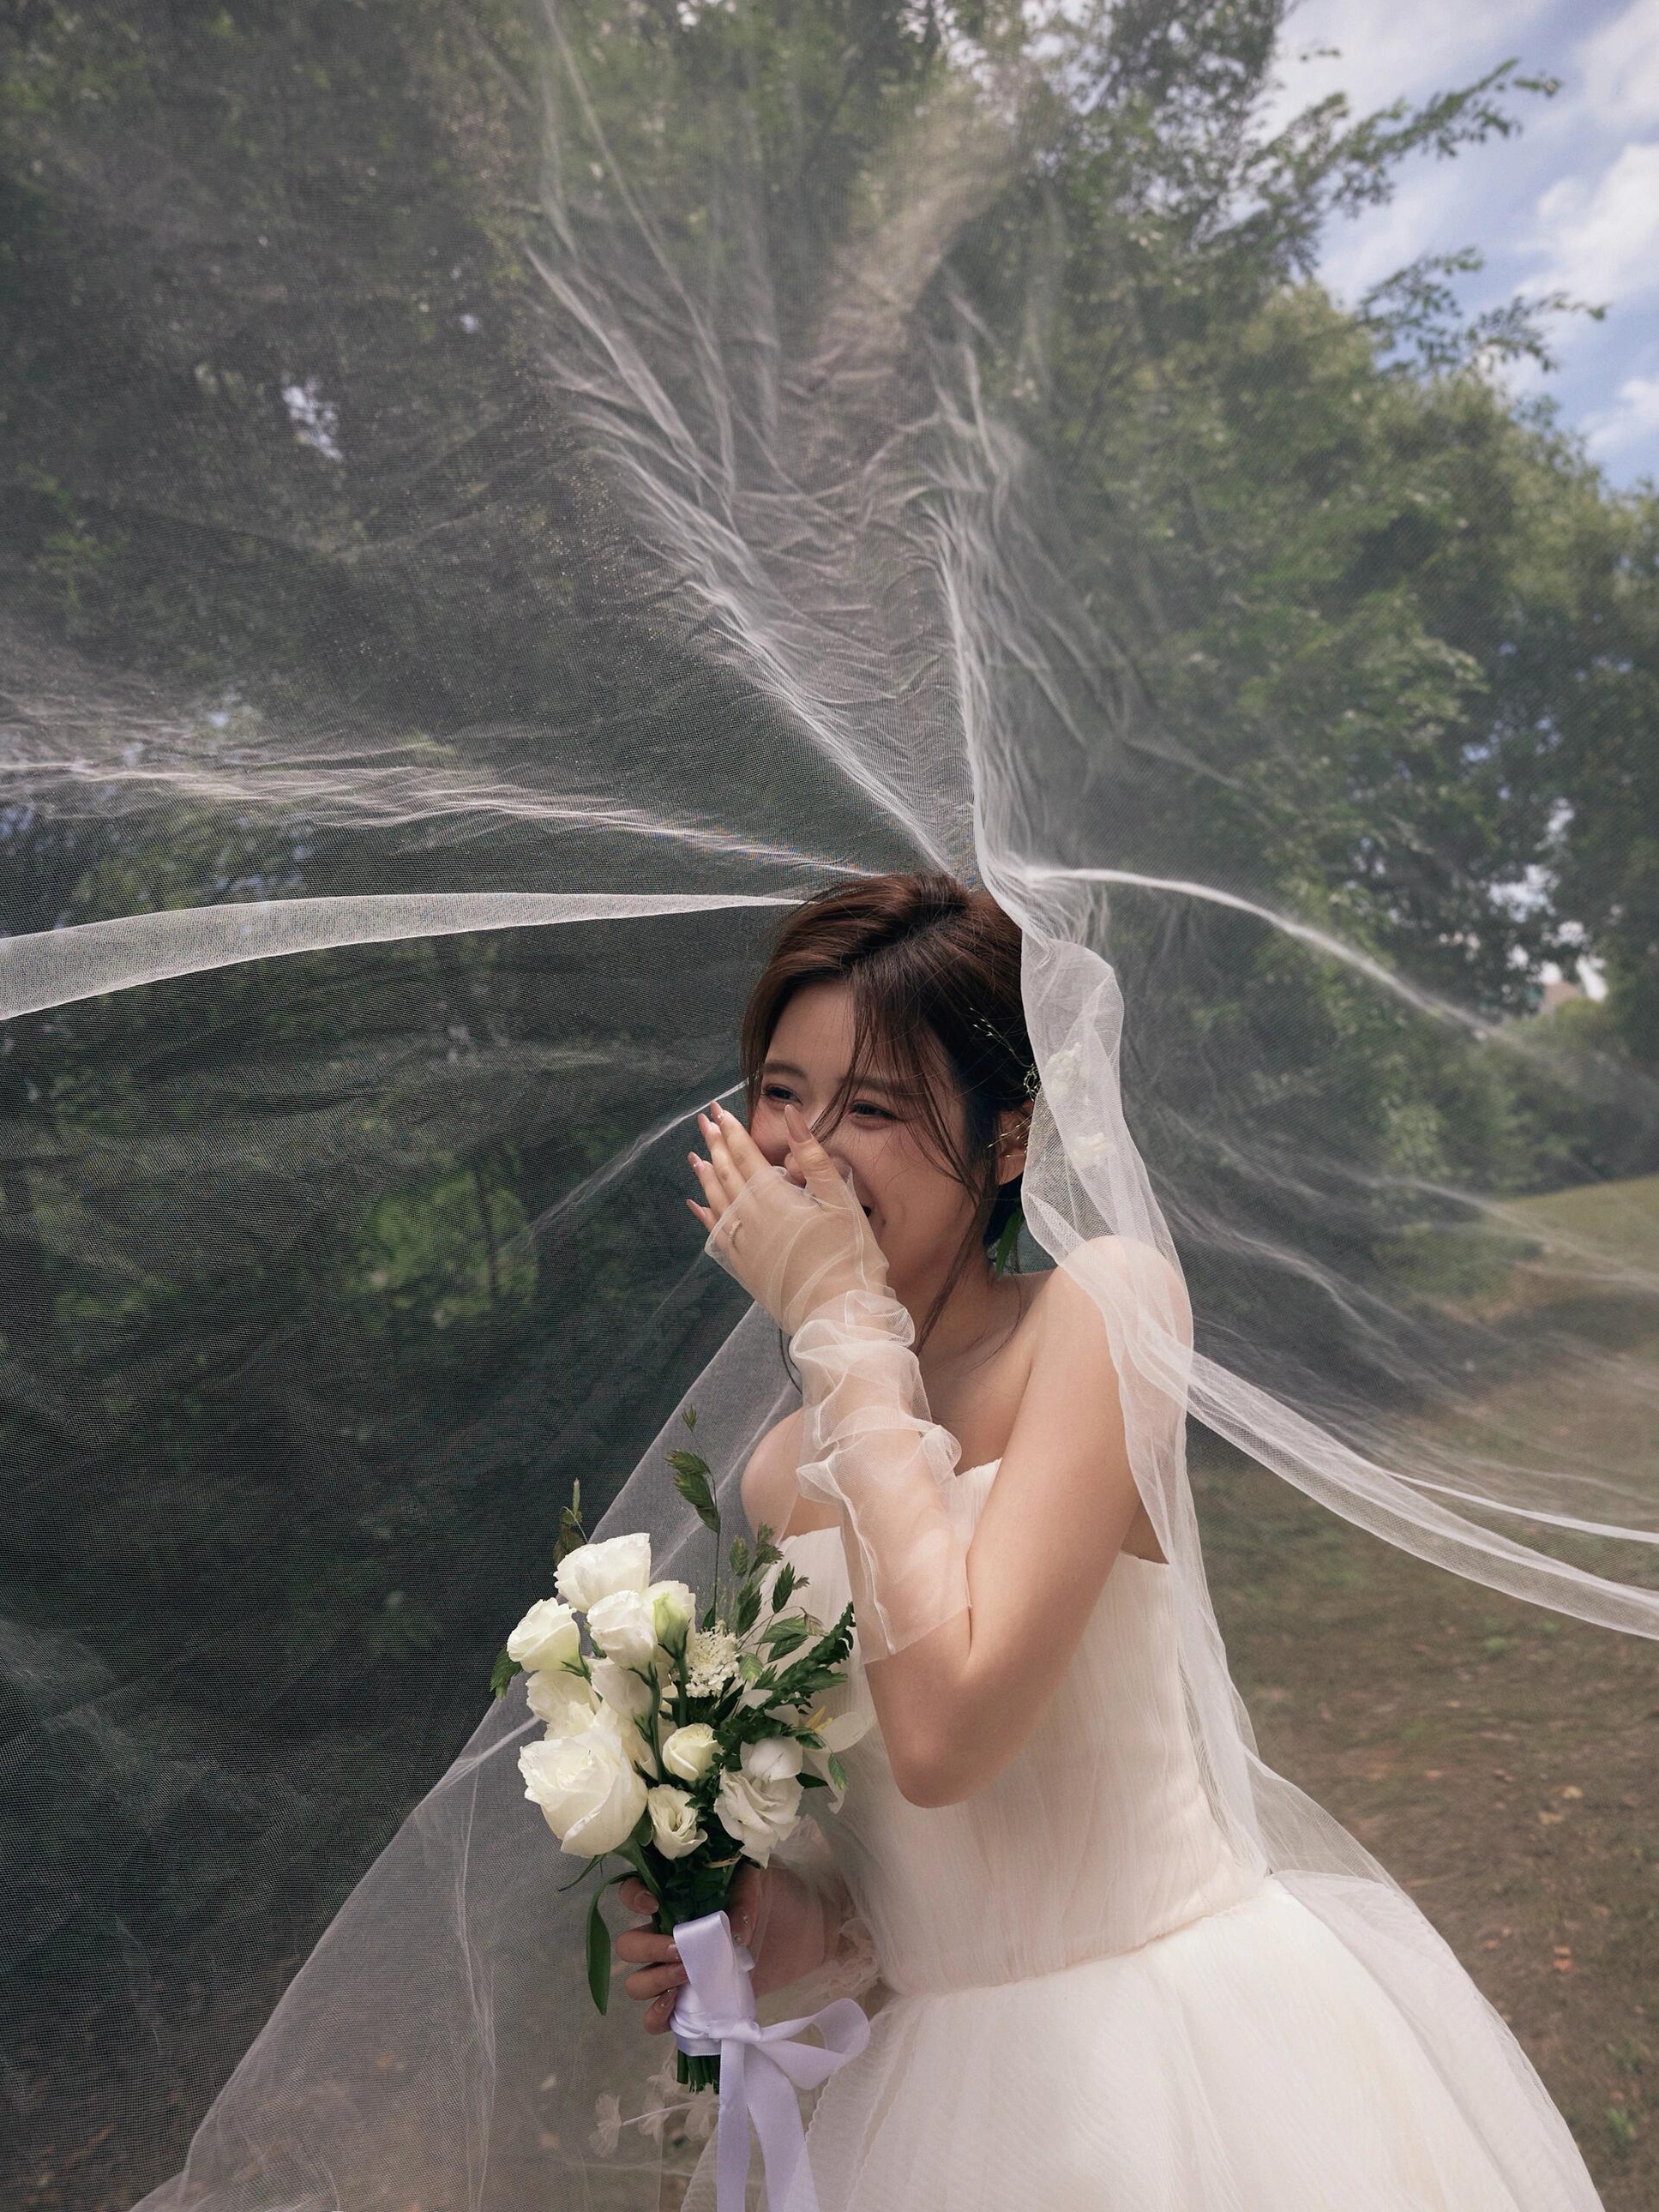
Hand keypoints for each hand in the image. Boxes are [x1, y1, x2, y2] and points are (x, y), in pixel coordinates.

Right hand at [614, 1862, 828, 2031]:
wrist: (806, 1932)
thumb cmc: (779, 1896)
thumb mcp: (760, 1881)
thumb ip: (742, 1895)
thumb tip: (728, 1931)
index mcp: (677, 1897)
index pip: (633, 1892)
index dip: (632, 1898)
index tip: (655, 1906)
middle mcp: (669, 1933)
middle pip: (629, 1946)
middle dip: (648, 1949)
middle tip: (682, 1952)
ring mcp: (678, 1971)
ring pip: (637, 1983)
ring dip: (654, 1982)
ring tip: (687, 1978)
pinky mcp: (693, 2002)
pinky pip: (656, 2018)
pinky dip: (655, 2017)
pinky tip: (673, 2007)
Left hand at [687, 1101, 887, 1332]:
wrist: (838, 1313)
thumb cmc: (848, 1255)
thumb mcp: (840, 1199)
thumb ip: (813, 1155)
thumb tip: (791, 1114)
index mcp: (774, 1197)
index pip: (746, 1156)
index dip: (732, 1132)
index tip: (717, 1112)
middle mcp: (751, 1218)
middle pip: (727, 1174)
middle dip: (715, 1146)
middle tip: (703, 1123)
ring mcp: (745, 1244)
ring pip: (717, 1202)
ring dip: (706, 1177)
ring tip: (695, 1157)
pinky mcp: (745, 1267)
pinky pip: (717, 1234)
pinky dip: (705, 1215)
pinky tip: (698, 1206)